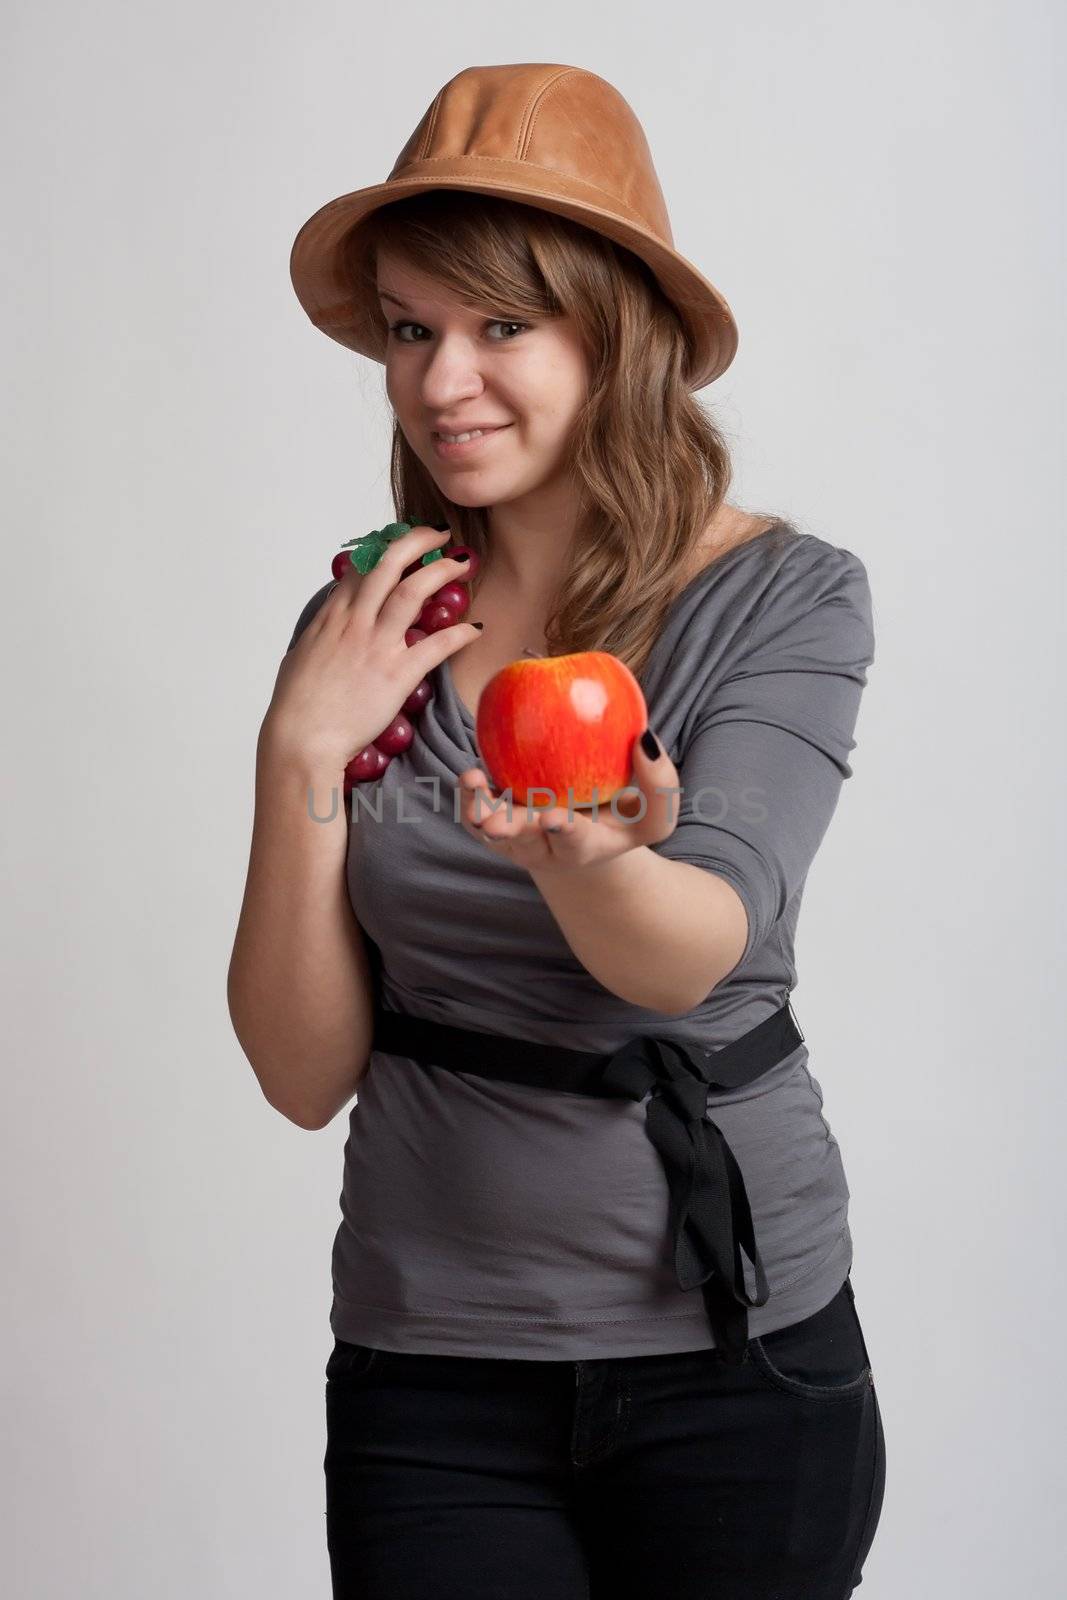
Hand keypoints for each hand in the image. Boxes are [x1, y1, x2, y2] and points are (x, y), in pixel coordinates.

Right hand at [264, 524, 479, 769]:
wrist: (301, 737)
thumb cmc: (296, 704)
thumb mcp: (301, 656)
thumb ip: (320, 635)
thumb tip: (328, 627)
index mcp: (332, 618)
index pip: (361, 569)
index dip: (384, 550)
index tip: (402, 545)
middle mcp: (356, 623)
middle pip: (388, 565)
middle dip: (417, 541)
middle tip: (438, 533)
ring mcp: (377, 646)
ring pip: (412, 592)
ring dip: (441, 571)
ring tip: (462, 562)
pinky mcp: (397, 674)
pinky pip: (435, 646)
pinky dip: (458, 634)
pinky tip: (474, 627)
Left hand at [457, 729, 680, 874]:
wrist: (584, 829)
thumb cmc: (621, 816)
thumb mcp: (653, 809)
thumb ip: (659, 782)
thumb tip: (644, 740)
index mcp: (584, 848)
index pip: (575, 843)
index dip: (565, 832)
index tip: (557, 819)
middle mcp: (543, 848)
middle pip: (524, 842)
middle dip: (512, 830)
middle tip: (497, 822)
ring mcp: (514, 837)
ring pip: (490, 831)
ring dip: (478, 810)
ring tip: (472, 784)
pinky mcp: (492, 820)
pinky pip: (474, 812)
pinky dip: (467, 796)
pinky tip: (469, 775)